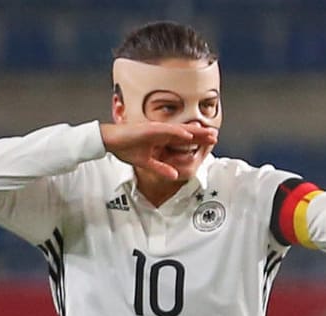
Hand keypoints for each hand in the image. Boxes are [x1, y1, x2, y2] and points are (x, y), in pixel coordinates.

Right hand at [99, 121, 216, 179]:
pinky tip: (189, 135)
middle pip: (185, 133)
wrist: (109, 141)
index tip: (209, 143)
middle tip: (215, 136)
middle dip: (201, 134)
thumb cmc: (125, 147)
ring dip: (194, 132)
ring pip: (180, 130)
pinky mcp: (150, 129)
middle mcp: (161, 132)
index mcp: (161, 138)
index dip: (196, 141)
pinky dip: (178, 133)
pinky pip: (167, 131)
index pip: (183, 140)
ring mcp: (156, 129)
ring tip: (208, 133)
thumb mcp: (147, 162)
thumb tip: (175, 175)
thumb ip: (161, 168)